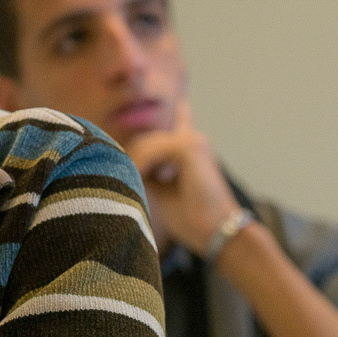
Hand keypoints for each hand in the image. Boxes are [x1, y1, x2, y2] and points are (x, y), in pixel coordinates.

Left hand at [126, 99, 240, 255]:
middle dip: (132, 161)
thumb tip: (126, 164)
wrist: (215, 231)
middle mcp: (193, 142)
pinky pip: (153, 149)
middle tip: (122, 182)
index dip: (182, 114)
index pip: (184, 124)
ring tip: (132, 186)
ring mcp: (193, 142)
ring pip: (146, 144)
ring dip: (133, 165)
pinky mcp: (190, 147)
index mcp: (191, 153)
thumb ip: (147, 174)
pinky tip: (140, 177)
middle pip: (146, 142)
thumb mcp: (162, 192)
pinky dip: (141, 164)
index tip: (182, 105)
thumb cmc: (191, 218)